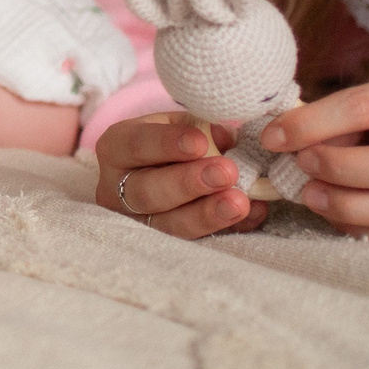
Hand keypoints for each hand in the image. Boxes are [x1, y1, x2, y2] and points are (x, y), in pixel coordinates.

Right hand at [94, 111, 265, 238]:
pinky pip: (197, 241)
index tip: (200, 142)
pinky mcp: (164, 244)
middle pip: (147, 192)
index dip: (167, 144)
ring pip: (168, 225)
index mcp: (117, 149)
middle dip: (188, 183)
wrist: (161, 171)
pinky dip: (229, 228)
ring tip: (240, 202)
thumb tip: (224, 139)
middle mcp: (117, 189)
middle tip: (226, 172)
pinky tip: (252, 213)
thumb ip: (198, 128)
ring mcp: (138, 222)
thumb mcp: (177, 125)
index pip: (136, 146)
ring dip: (207, 214)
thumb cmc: (169, 141)